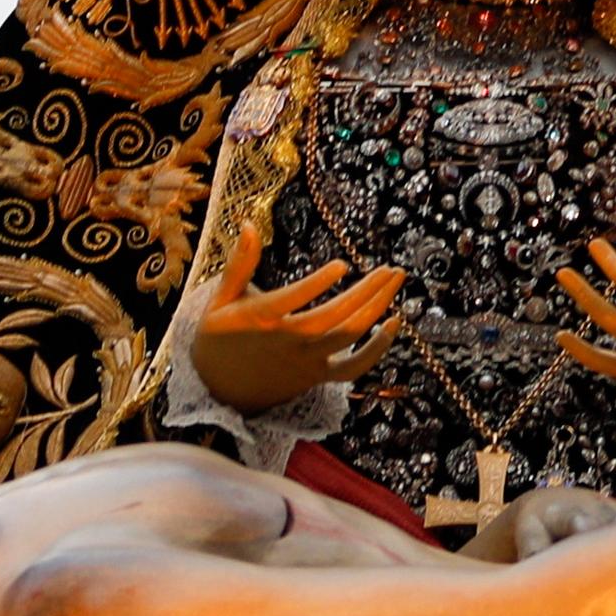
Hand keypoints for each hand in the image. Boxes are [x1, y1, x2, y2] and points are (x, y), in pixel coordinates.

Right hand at [187, 219, 404, 413]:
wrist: (220, 390)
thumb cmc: (220, 337)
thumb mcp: (219, 300)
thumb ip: (238, 264)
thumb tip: (248, 224)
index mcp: (260, 320)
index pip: (291, 301)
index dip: (317, 284)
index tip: (342, 265)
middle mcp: (286, 342)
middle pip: (333, 319)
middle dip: (367, 292)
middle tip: (390, 269)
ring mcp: (305, 361)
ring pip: (347, 337)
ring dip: (377, 308)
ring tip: (395, 280)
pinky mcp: (316, 375)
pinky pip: (353, 368)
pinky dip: (377, 350)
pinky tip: (394, 323)